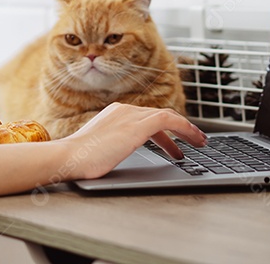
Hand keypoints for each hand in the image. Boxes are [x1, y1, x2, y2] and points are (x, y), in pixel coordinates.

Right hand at [62, 103, 206, 180]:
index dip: (164, 131)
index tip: (174, 142)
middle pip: (159, 116)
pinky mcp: (138, 125)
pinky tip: (193, 138)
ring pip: (167, 116)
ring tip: (199, 142)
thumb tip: (118, 155)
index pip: (146, 117)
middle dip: (179, 129)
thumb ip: (113, 145)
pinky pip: (169, 120)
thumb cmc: (79, 159)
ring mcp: (130, 116)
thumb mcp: (100, 149)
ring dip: (186, 129)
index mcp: (114, 114)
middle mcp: (124, 110)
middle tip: (193, 142)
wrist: (70, 157)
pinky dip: (184, 127)